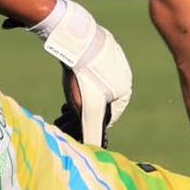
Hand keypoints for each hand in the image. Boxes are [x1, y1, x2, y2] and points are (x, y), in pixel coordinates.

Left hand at [27, 0, 132, 146]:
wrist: (76, 38)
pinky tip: (70, 73)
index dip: (89, 122)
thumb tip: (95, 151)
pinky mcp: (103, 44)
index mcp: (125, 91)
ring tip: (67, 91)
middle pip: (101, 98)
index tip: (73, 123)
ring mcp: (114, 57)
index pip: (108, 116)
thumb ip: (92, 132)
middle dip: (83, 107)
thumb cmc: (84, 76)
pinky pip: (92, 64)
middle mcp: (124, 74)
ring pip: (96, 81)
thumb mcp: (87, 110)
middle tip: (65, 110)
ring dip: (82, 91)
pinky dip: (82, 72)